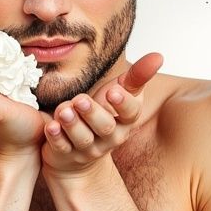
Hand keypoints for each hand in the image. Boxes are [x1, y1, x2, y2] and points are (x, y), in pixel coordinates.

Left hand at [40, 53, 162, 175]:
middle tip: (80, 100)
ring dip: (73, 124)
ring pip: (82, 138)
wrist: (81, 151)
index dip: (123, 104)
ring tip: (64, 111)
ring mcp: (88, 148)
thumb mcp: (120, 92)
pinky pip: (62, 148)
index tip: (114, 91)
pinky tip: (51, 126)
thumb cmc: (103, 113)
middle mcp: (110, 137)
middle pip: (105, 127)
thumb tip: (158, 56)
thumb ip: (137, 76)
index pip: (130, 114)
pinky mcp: (67, 155)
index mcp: (126, 121)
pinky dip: (57, 138)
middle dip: (93, 113)